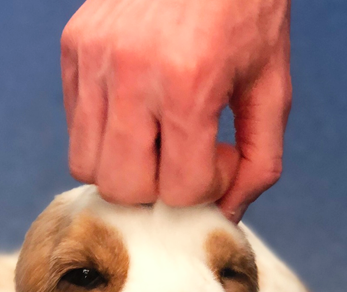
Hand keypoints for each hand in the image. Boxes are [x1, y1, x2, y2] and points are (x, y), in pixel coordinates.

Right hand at [61, 0, 290, 221]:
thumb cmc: (247, 8)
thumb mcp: (272, 85)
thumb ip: (260, 161)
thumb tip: (226, 215)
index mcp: (188, 82)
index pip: (178, 190)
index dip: (204, 189)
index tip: (220, 154)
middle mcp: (131, 71)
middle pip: (122, 188)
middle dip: (157, 188)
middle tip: (183, 153)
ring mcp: (95, 58)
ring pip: (86, 166)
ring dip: (124, 167)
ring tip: (157, 135)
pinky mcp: (73, 46)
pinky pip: (75, 126)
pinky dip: (104, 134)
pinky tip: (138, 108)